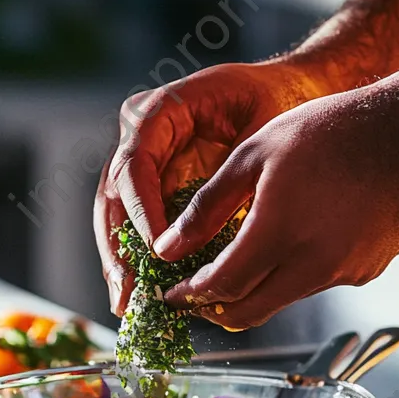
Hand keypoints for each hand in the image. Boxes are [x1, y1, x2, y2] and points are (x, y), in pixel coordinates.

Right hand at [95, 61, 323, 315]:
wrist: (286, 94)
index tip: (158, 250)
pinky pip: (137, 226)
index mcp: (157, 111)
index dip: (141, 211)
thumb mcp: (258, 133)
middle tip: (127, 291)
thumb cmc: (275, 103)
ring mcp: (143, 163)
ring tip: (126, 303)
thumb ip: (228, 175)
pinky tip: (140, 294)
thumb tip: (205, 232)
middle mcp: (139, 136)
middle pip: (112, 197)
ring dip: (120, 262)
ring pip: (115, 217)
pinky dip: (138, 260)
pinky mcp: (155, 189)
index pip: (134, 165)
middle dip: (118, 249)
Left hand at [154, 86, 398, 329]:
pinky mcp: (365, 272)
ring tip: (242, 259)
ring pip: (282, 298)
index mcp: (278, 232)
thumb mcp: (254, 154)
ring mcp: (342, 273)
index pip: (221, 288)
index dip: (191, 295)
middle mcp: (311, 265)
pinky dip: (294, 274)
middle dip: (215, 310)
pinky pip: (316, 283)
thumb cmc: (330, 132)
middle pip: (248, 312)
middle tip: (196, 296)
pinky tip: (297, 239)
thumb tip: (168, 248)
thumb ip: (206, 207)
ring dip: (255, 288)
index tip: (173, 292)